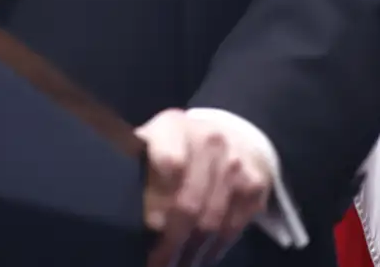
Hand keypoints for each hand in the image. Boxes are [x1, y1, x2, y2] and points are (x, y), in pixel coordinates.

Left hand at [136, 109, 271, 266]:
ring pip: (212, 220)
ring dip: (193, 251)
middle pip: (190, 202)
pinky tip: (201, 257)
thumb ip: (138, 169)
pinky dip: (216, 248)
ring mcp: (236, 163)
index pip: (168, 164)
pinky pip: (234, 226)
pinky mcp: (255, 184)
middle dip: (171, 240)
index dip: (157, 200)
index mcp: (173, 127)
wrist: (227, 133)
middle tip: (158, 262)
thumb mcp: (148, 143)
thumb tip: (124, 213)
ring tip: (177, 264)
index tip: (148, 227)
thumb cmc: (173, 144)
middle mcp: (209, 140)